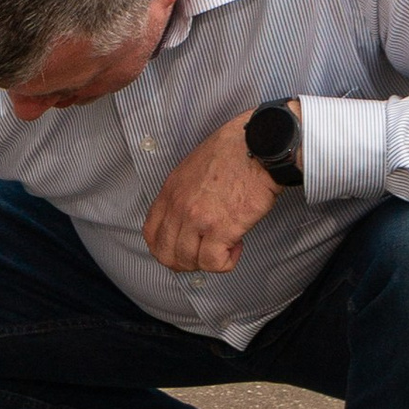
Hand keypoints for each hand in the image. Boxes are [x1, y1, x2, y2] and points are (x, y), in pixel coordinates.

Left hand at [143, 111, 281, 274]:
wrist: (258, 146)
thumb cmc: (233, 152)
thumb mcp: (193, 169)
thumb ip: (184, 195)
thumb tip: (188, 218)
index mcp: (170, 191)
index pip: (151, 233)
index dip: (164, 249)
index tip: (181, 251)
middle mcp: (179, 207)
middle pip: (166, 253)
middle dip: (185, 262)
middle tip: (205, 255)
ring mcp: (198, 219)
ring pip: (187, 261)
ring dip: (207, 262)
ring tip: (225, 247)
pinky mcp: (221, 229)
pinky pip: (213, 262)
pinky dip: (226, 262)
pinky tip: (237, 246)